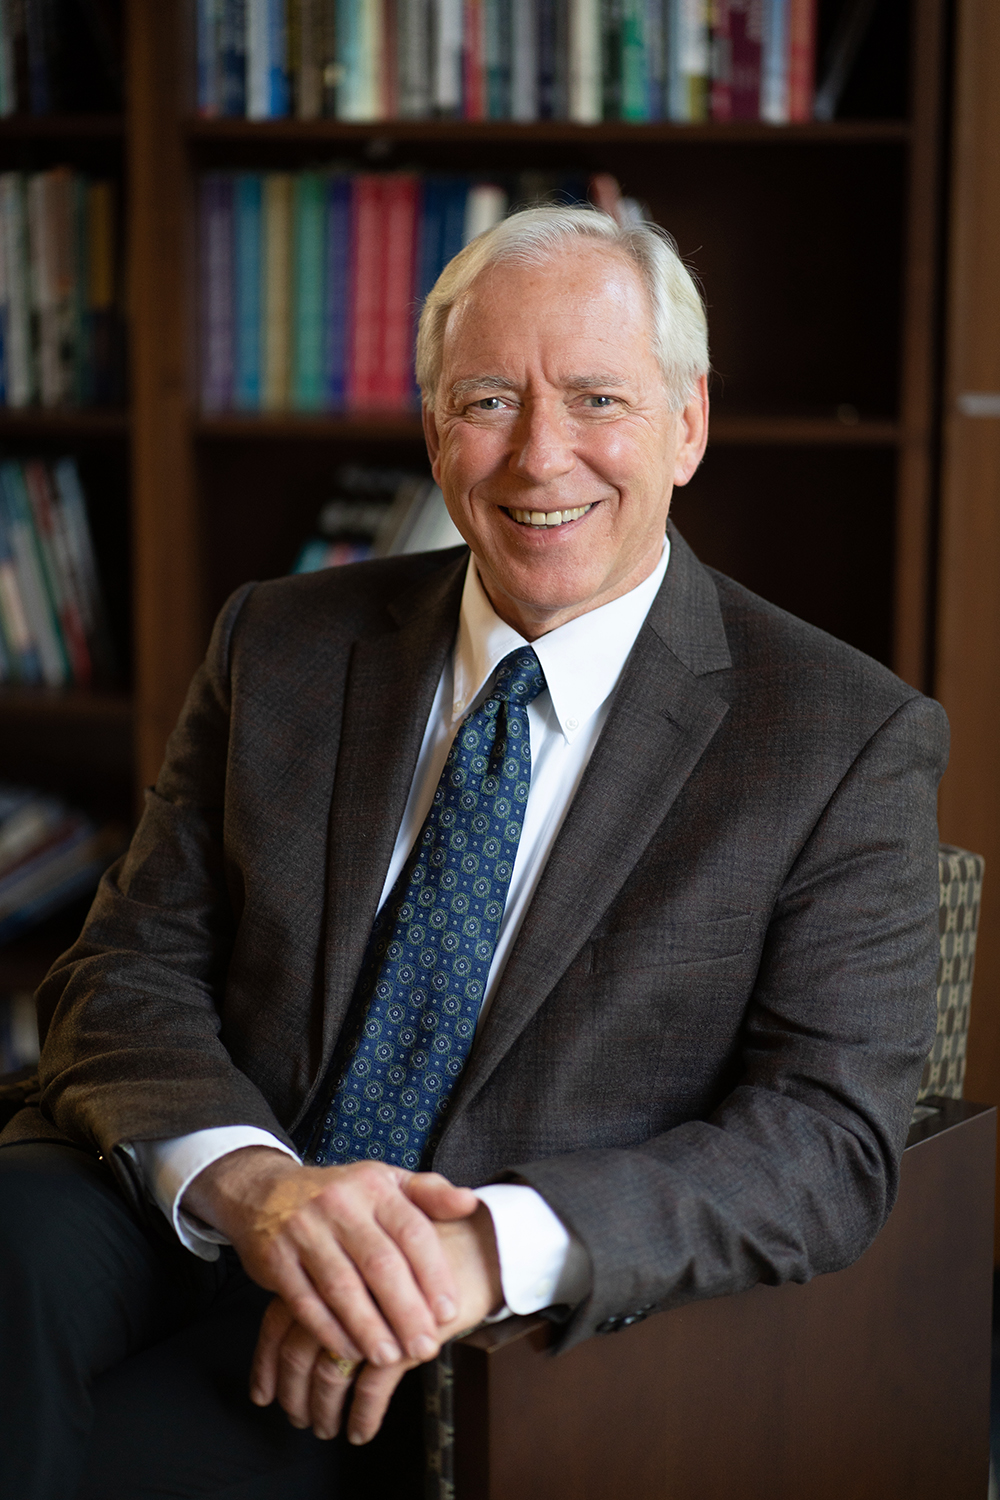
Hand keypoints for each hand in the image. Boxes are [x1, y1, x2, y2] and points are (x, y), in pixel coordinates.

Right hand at [182, 1146, 478, 1368]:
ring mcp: (304, 1229)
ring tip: (390, 1357)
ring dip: (369, 1327)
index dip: (433, 1274)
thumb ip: (429, 1193)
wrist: (266, 1190)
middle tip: (425, 1347)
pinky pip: (304, 1300)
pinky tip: (349, 1351)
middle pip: (380, 1263)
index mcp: (375, 1184)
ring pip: (342, 1286)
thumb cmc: (341, 1194)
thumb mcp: (385, 1182)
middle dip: (406, 1310)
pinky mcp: (275, 1256)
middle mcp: (340, 1204)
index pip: (412, 1231)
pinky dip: (328, 1330)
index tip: (449, 1311)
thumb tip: (471, 1202)